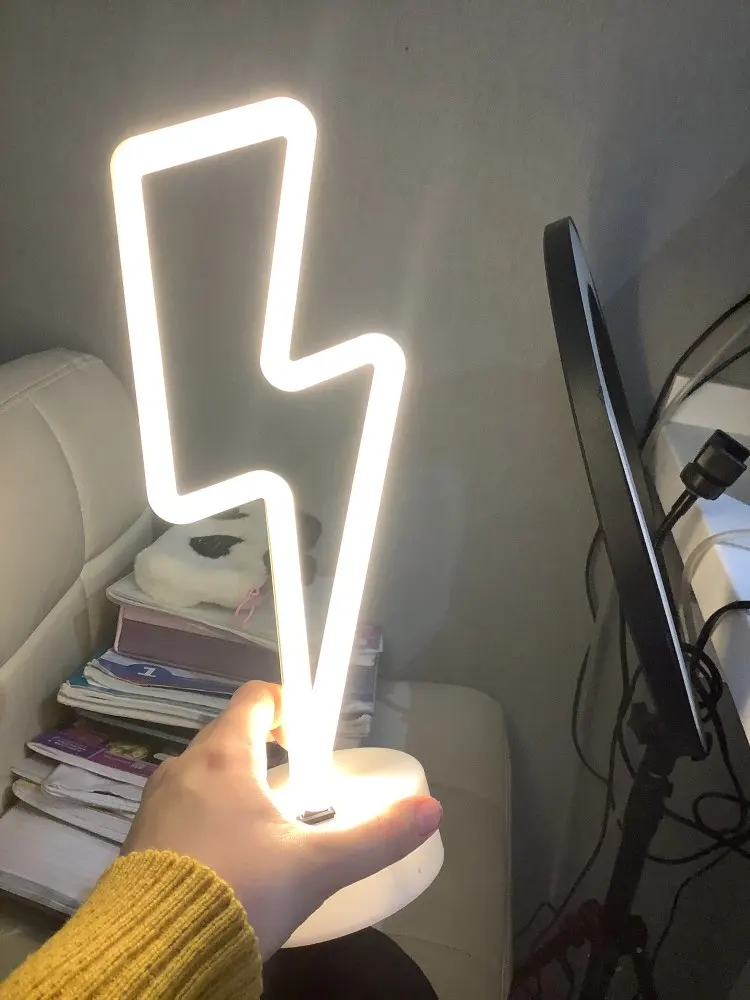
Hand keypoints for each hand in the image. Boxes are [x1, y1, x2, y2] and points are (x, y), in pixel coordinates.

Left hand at [123, 681, 441, 957]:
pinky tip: (225, 858)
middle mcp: (184, 767)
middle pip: (229, 733)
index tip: (307, 737)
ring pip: (202, 772)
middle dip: (263, 749)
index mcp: (225, 756)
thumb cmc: (239, 889)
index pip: (255, 697)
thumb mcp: (317, 868)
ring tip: (264, 828)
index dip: (286, 704)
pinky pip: (179, 807)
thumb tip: (431, 810)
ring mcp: (154, 802)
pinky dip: (205, 815)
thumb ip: (375, 837)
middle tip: (295, 787)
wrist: (155, 952)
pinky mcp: (138, 838)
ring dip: (233, 784)